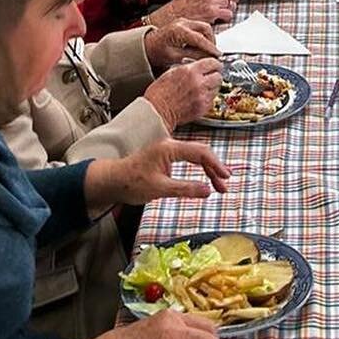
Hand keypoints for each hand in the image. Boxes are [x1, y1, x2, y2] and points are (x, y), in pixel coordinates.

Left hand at [90, 137, 231, 208]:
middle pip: (200, 153)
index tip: (226, 177)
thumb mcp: (160, 189)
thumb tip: (207, 191)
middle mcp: (170, 146)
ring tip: (219, 186)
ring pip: (195, 158)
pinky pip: (187, 162)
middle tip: (225, 185)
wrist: (111, 182)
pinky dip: (198, 171)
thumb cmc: (131, 184)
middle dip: (214, 169)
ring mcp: (168, 152)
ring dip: (208, 171)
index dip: (215, 164)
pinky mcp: (165, 159)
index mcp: (169, 148)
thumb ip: (185, 189)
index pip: (200, 152)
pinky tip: (205, 181)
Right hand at [142, 57, 224, 126]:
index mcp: (190, 71)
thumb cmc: (159, 94)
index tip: (216, 65)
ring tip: (202, 89)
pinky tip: (199, 98)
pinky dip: (208, 99)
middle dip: (215, 76)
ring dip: (212, 88)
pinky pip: (212, 101)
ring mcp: (202, 97)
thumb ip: (189, 68)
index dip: (215, 64)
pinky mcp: (202, 108)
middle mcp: (198, 83)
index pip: (212, 63)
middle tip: (211, 77)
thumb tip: (200, 65)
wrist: (156, 112)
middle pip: (218, 76)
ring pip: (216, 89)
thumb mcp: (172, 72)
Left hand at [145, 18, 219, 66]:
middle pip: (205, 28)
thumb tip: (207, 58)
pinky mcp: (184, 22)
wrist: (146, 45)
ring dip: (209, 37)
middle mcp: (182, 22)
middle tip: (214, 53)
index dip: (210, 48)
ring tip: (209, 50)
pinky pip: (199, 26)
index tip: (217, 55)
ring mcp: (183, 20)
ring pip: (204, 26)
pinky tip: (202, 45)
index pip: (200, 38)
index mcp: (178, 30)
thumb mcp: (174, 57)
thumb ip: (192, 56)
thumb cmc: (156, 51)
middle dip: (212, 41)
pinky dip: (203, 35)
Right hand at [154, 0, 238, 25]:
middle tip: (229, 7)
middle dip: (234, 1)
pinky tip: (220, 19)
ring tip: (222, 14)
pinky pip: (228, 14)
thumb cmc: (182, 6)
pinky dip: (227, 18)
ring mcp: (212, 0)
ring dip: (230, 10)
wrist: (172, 16)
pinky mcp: (212, 12)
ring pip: (232, 5)